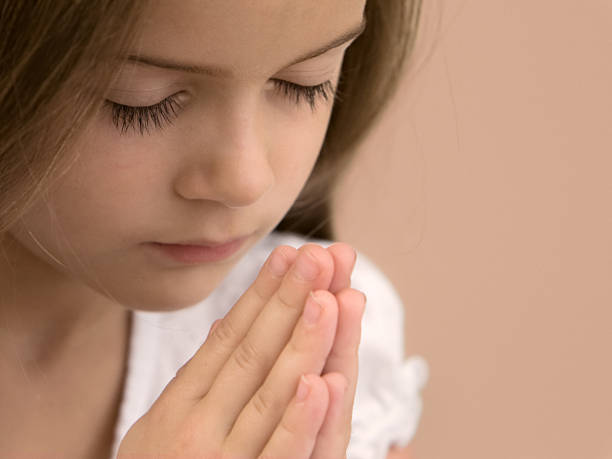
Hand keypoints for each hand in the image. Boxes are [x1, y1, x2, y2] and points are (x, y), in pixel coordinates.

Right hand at [117, 242, 365, 457]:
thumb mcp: (162, 426)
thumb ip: (200, 381)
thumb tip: (234, 327)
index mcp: (180, 402)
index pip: (230, 336)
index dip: (263, 294)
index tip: (288, 253)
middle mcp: (197, 425)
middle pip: (254, 353)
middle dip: (290, 300)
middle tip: (320, 255)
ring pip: (270, 395)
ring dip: (303, 344)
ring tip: (330, 296)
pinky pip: (278, 458)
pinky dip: (300, 422)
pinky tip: (322, 384)